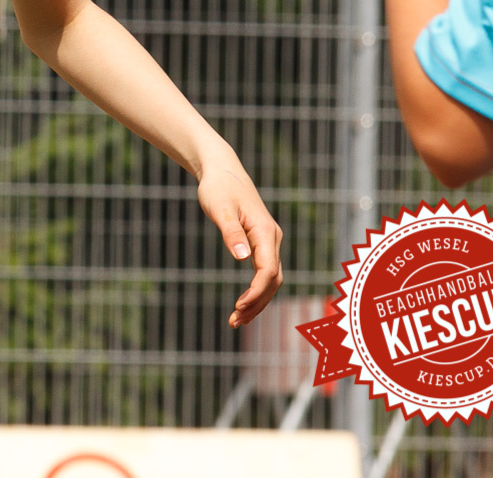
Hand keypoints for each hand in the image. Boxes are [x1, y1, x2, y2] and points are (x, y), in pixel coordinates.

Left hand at [197, 155, 282, 326]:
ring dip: (257, 302)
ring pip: (271, 279)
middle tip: (234, 321)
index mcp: (265, 231)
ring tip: (236, 321)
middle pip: (273, 280)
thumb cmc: (219, 187)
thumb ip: (231, 233)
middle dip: (256, 303)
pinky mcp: (262, 243)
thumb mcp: (220, 208)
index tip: (238, 307)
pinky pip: (265, 272)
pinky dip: (257, 291)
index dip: (255, 292)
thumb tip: (243, 258)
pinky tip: (243, 305)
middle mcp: (273, 238)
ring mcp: (269, 241)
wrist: (223, 171)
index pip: (267, 270)